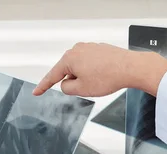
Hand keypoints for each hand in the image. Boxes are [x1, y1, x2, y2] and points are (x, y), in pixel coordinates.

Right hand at [33, 43, 166, 97]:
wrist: (130, 68)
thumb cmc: (108, 77)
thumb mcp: (81, 89)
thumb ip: (67, 88)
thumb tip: (66, 83)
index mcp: (69, 59)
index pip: (52, 76)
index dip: (43, 86)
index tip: (36, 92)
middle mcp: (77, 49)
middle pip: (68, 72)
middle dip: (75, 82)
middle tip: (88, 87)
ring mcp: (89, 48)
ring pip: (80, 69)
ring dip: (86, 77)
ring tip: (100, 81)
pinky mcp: (99, 50)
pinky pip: (91, 65)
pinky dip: (95, 72)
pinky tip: (104, 76)